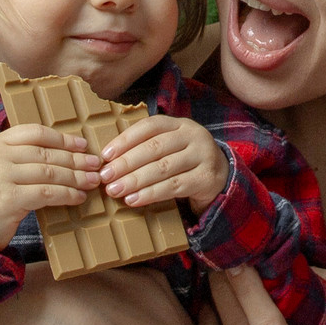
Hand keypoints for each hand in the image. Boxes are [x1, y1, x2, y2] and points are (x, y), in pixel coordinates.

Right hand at [0, 125, 98, 251]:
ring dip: (75, 177)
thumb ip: (17, 156)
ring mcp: (0, 176)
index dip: (62, 138)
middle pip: (45, 153)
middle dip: (75, 159)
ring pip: (49, 172)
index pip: (34, 132)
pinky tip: (78, 197)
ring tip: (92, 181)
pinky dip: (67, 194)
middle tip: (96, 165)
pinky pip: (46, 193)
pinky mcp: (8, 199)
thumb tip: (62, 152)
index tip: (83, 145)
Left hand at [102, 115, 227, 211]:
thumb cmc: (184, 161)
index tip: (105, 155)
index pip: (149, 127)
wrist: (220, 176)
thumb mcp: (170, 146)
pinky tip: (134, 200)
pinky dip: (151, 194)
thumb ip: (146, 147)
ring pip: (163, 168)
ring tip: (115, 190)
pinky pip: (174, 186)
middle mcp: (194, 135)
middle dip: (126, 163)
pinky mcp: (206, 178)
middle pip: (154, 148)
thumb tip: (108, 160)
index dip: (125, 140)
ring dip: (135, 180)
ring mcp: (203, 156)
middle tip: (105, 177)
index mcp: (180, 124)